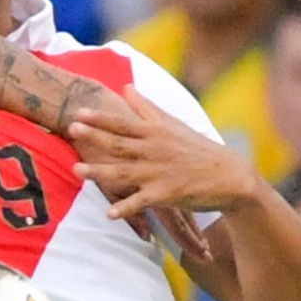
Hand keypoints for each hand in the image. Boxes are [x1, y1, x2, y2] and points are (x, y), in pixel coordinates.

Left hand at [75, 87, 212, 258]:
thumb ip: (146, 107)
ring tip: (76, 170)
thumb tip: (126, 87)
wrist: (229, 175)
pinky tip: (109, 214)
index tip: (79, 111)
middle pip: (119, 143)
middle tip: (71, 128)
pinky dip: (126, 208)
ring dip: (100, 172)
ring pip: (124, 172)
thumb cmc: (196, 148)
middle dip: (95, 136)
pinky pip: (142, 201)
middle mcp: (154, 150)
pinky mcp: (166, 193)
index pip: (123, 123)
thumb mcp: (172, 124)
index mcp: (155, 133)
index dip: (100, 117)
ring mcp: (159, 172)